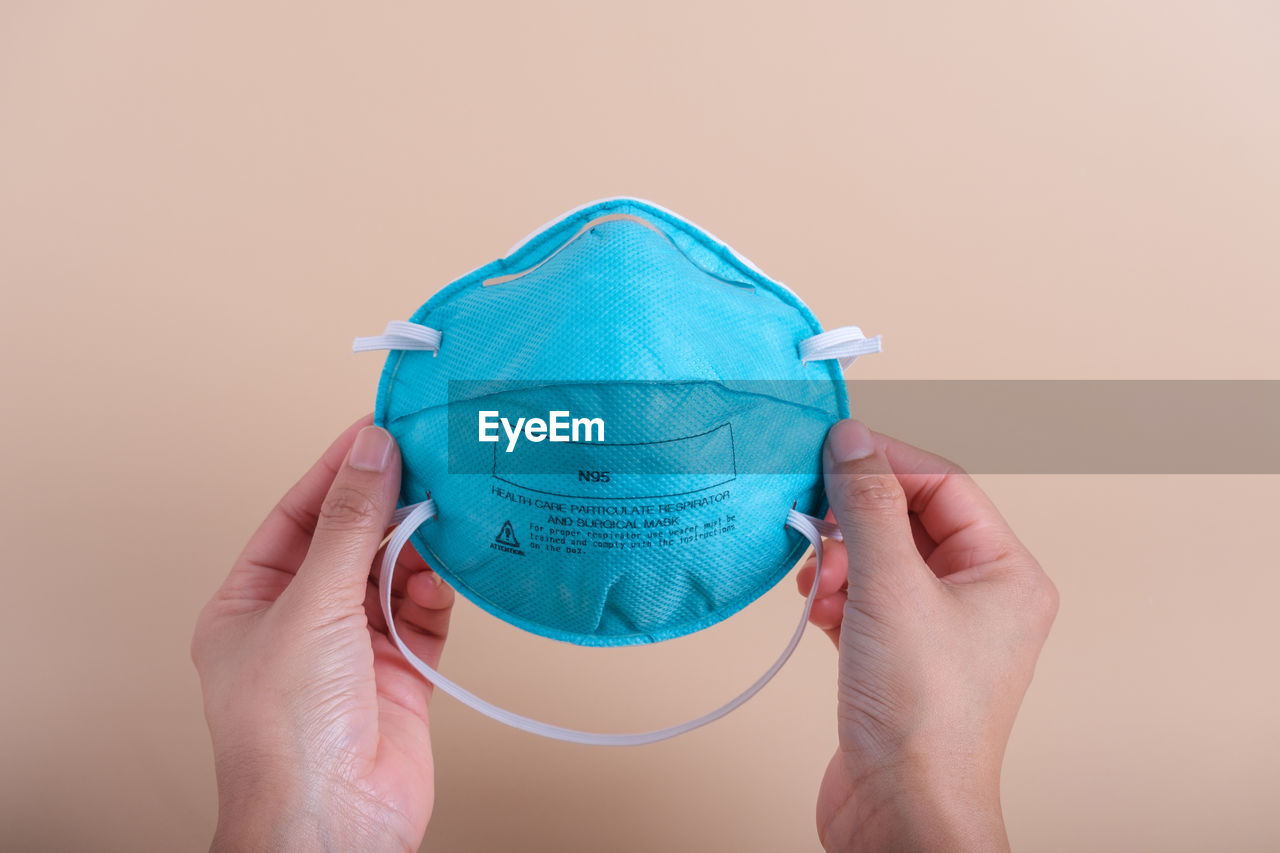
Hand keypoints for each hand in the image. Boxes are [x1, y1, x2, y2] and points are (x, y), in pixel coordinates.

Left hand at [192, 417, 454, 851]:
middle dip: (387, 505)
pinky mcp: (401, 672)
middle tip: (427, 462)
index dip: (336, 470)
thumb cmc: (288, 733)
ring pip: (392, 573)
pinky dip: (439, 590)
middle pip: (350, 540)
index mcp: (252, 603)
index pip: (297, 516)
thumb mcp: (311, 605)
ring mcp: (352, 649)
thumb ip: (348, 524)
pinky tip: (449, 571)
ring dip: (418, 546)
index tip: (376, 431)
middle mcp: (301, 622)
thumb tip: (370, 453)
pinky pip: (424, 613)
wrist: (333, 822)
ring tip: (445, 512)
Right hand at [798, 421, 1057, 851]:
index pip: (944, 485)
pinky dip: (835, 597)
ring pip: (882, 562)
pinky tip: (815, 609)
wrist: (901, 813)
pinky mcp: (899, 662)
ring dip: (840, 560)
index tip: (833, 449)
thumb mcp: (891, 587)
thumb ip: (868, 505)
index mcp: (1006, 574)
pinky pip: (865, 602)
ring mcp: (939, 633)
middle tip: (811, 517)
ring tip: (817, 579)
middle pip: (910, 521)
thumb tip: (852, 440)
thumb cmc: (922, 717)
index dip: (886, 462)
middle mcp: (981, 600)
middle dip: (854, 520)